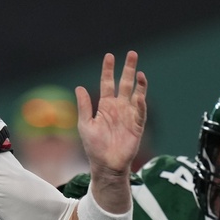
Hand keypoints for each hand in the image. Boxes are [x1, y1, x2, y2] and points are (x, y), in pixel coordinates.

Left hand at [76, 51, 146, 178]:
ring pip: (136, 94)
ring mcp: (129, 115)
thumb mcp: (85, 125)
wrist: (106, 165)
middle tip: (132, 53)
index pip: (108, 83)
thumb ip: (84, 106)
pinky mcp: (137, 126)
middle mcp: (119, 108)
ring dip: (139, 83)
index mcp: (105, 106)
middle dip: (128, 69)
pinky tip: (139, 95)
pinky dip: (140, 104)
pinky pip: (140, 112)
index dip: (108, 70)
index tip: (109, 56)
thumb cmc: (94, 147)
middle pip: (125, 84)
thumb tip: (79, 87)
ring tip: (139, 71)